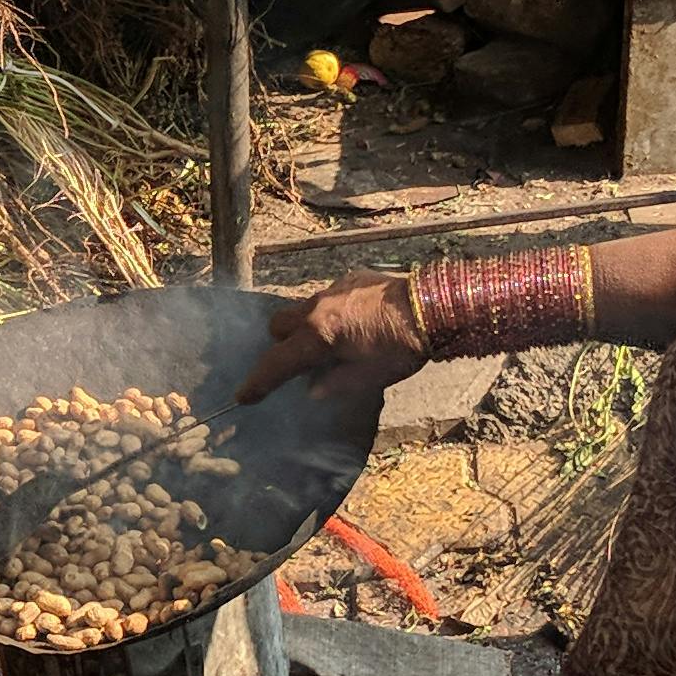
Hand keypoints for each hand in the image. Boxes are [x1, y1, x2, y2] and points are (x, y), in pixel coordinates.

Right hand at [240, 274, 429, 403]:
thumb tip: (312, 390)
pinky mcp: (350, 278)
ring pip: (302, 308)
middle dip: (280, 344)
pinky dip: (329, 313)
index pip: (276, 363)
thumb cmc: (401, 348)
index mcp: (317, 336)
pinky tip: (353, 323)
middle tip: (296, 361)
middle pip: (278, 325)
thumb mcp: (368, 378)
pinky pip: (326, 297)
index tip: (243, 396)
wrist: (433, 306)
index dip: (258, 382)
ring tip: (329, 342)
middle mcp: (316, 309)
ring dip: (304, 327)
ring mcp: (332, 290)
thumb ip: (333, 385)